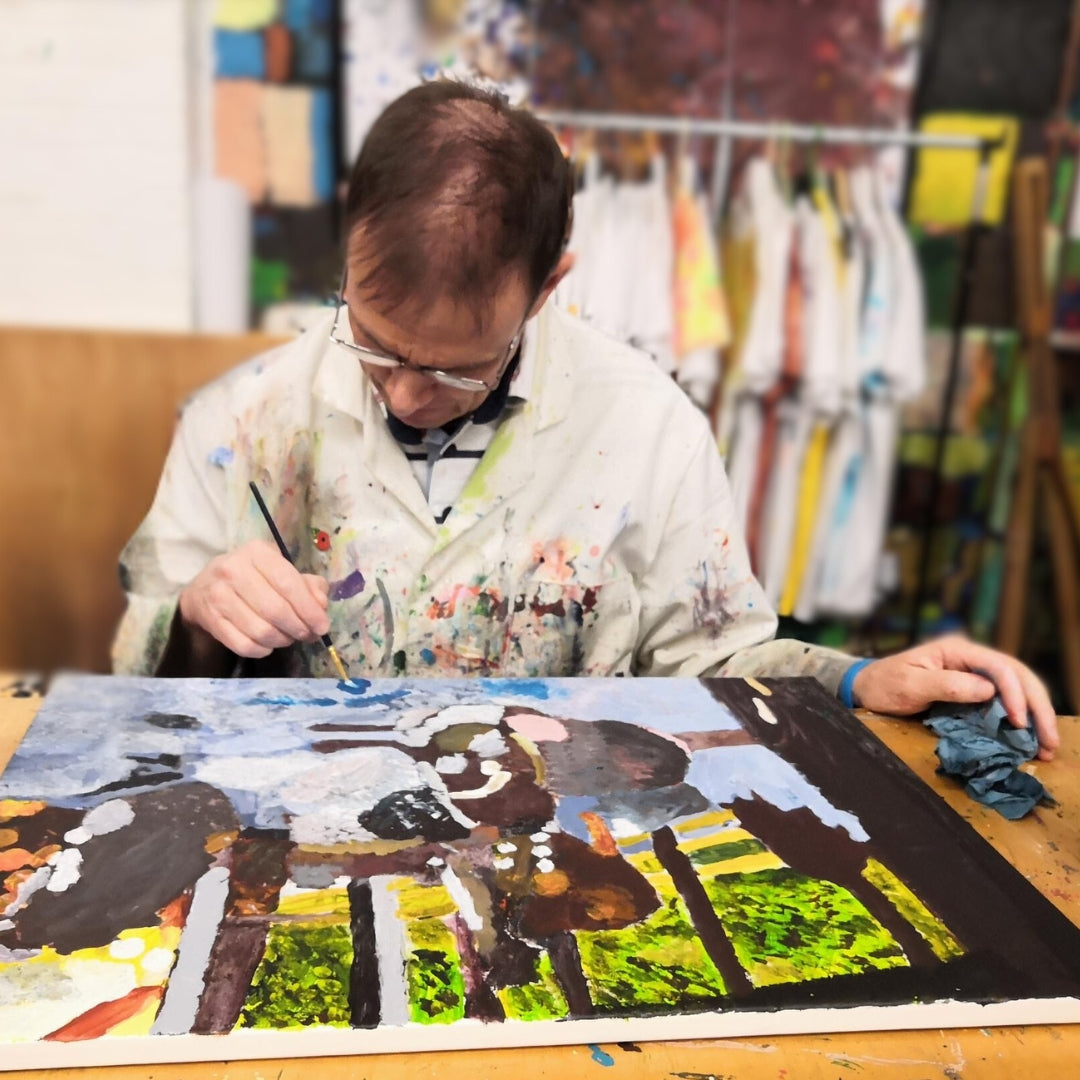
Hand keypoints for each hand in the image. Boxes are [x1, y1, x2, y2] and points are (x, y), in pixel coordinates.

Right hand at [178, 539, 329, 658]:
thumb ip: (307, 584)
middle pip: (276, 610)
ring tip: (288, 638)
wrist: (204, 589)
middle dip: (298, 628)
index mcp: (256, 552)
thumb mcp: (280, 570)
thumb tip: (321, 605)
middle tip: (307, 635)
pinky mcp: (210, 619)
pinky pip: (244, 645)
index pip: (289, 584)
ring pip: (261, 631)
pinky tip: (268, 644)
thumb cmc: (252, 578)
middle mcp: (234, 570)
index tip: (322, 626)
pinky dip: (262, 650)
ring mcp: (218, 595)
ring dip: (282, 640)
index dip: (309, 609)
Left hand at [852, 635, 1058, 760]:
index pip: (999, 667)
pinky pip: (1004, 702)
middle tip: (1049, 741)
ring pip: (1018, 689)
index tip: (1018, 723)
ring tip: (1047, 746)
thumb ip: (947, 685)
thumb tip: (988, 691)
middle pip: (1018, 677)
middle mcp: (971, 659)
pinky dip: (1020, 720)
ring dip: (1035, 716)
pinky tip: (1029, 740)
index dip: (1015, 695)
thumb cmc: (885, 683)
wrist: (869, 687)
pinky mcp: (972, 691)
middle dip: (1037, 708)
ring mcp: (974, 674)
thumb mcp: (910, 684)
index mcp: (958, 650)